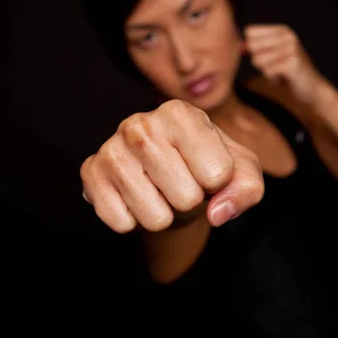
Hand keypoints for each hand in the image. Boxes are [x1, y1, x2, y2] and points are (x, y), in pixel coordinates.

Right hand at [80, 100, 263, 232]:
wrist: (164, 171)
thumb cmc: (205, 165)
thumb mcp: (240, 170)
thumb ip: (247, 187)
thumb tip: (217, 212)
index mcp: (180, 113)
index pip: (218, 174)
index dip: (218, 184)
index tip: (207, 171)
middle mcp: (140, 124)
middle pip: (187, 198)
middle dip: (191, 202)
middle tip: (181, 184)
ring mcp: (111, 148)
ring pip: (156, 217)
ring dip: (164, 215)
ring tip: (160, 191)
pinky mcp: (90, 174)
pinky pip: (122, 223)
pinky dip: (136, 222)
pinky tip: (136, 198)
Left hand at [242, 24, 325, 104]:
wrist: (312, 88)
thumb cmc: (287, 72)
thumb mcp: (271, 55)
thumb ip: (254, 48)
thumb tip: (238, 47)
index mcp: (282, 30)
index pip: (249, 32)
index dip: (252, 47)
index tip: (267, 55)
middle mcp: (287, 35)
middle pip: (251, 46)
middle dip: (259, 61)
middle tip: (275, 65)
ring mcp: (291, 48)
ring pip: (257, 60)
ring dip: (266, 71)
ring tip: (281, 72)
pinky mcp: (293, 63)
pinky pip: (266, 71)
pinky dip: (273, 79)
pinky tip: (285, 78)